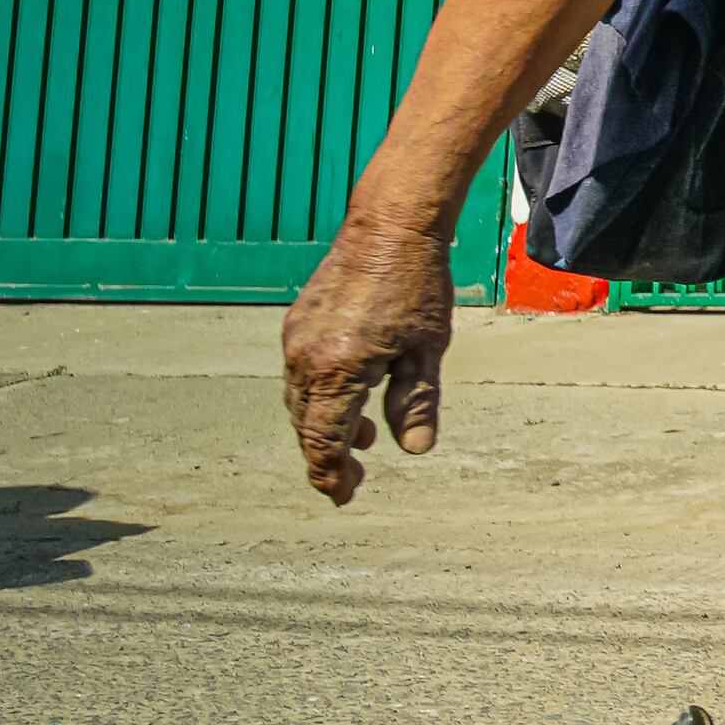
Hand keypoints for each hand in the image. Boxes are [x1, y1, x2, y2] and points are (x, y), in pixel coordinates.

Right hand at [282, 215, 459, 504]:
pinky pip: (301, 375)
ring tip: (362, 441)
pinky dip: (320, 397)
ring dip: (324, 427)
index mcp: (338, 370)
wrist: (389, 227)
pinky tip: (351, 399)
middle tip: (352, 481)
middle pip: (307, 426)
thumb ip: (417, 402)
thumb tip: (414, 450)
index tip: (343, 497)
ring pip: (301, 401)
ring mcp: (296, 339)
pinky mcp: (297, 324)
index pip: (325, 440)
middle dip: (327, 457)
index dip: (331, 474)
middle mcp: (306, 358)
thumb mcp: (427, 350)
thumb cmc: (417, 286)